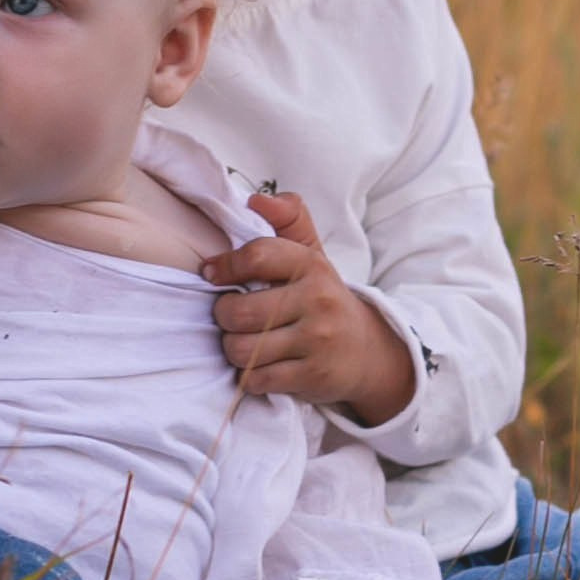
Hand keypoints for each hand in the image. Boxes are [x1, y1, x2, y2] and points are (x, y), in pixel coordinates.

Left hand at [204, 192, 417, 419]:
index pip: (256, 256)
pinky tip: (260, 366)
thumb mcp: (312, 254)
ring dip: (233, 349)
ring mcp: (317, 341)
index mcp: (311, 264)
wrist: (367, 351)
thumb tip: (255, 199)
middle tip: (230, 316)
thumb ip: (288, 219)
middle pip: (239, 311)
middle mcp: (318, 300)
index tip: (213, 274)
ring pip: (242, 349)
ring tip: (243, 342)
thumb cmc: (323, 298)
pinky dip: (250, 376)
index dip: (224, 266)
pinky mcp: (313, 376)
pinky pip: (257, 379)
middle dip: (223, 316)